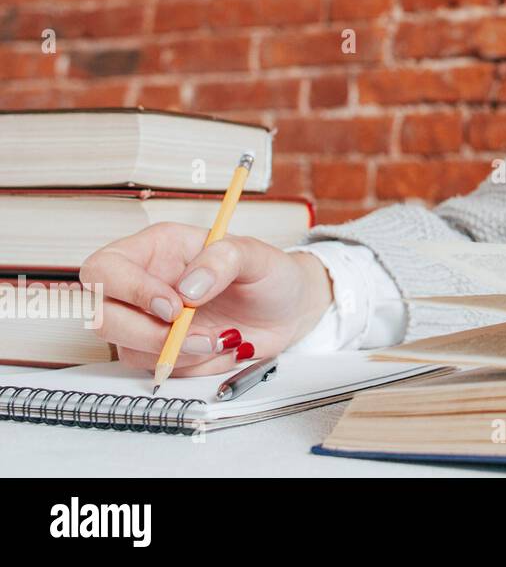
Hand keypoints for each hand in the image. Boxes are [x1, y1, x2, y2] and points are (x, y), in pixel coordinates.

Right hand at [80, 222, 334, 376]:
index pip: (106, 269)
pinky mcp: (164, 349)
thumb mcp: (257, 256)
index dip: (129, 291)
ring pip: (129, 349)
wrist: (290, 310)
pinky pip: (159, 368)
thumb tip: (188, 287)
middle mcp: (146, 284)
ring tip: (222, 339)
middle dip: (149, 335)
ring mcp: (150, 320)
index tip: (174, 307)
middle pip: (104, 317)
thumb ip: (223, 259)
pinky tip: (221, 347)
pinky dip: (192, 365)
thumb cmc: (270, 274)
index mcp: (158, 248)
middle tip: (198, 335)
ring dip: (176, 354)